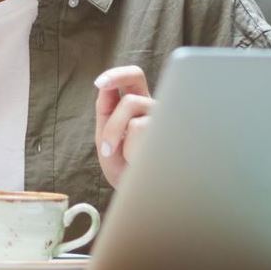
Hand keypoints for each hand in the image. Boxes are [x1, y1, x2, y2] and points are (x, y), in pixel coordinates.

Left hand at [94, 65, 154, 187]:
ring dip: (113, 128)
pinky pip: (138, 126)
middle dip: (116, 74)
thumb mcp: (108, 139)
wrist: (145, 195)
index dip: (116, 75)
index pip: (131, 79)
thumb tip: (104, 87)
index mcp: (138, 106)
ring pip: (130, 103)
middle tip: (100, 84)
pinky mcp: (171, 129)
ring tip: (119, 153)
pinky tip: (138, 159)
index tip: (100, 83)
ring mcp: (163, 116)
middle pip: (136, 75)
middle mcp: (152, 106)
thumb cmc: (127, 168)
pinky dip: (129, 144)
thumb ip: (106, 113)